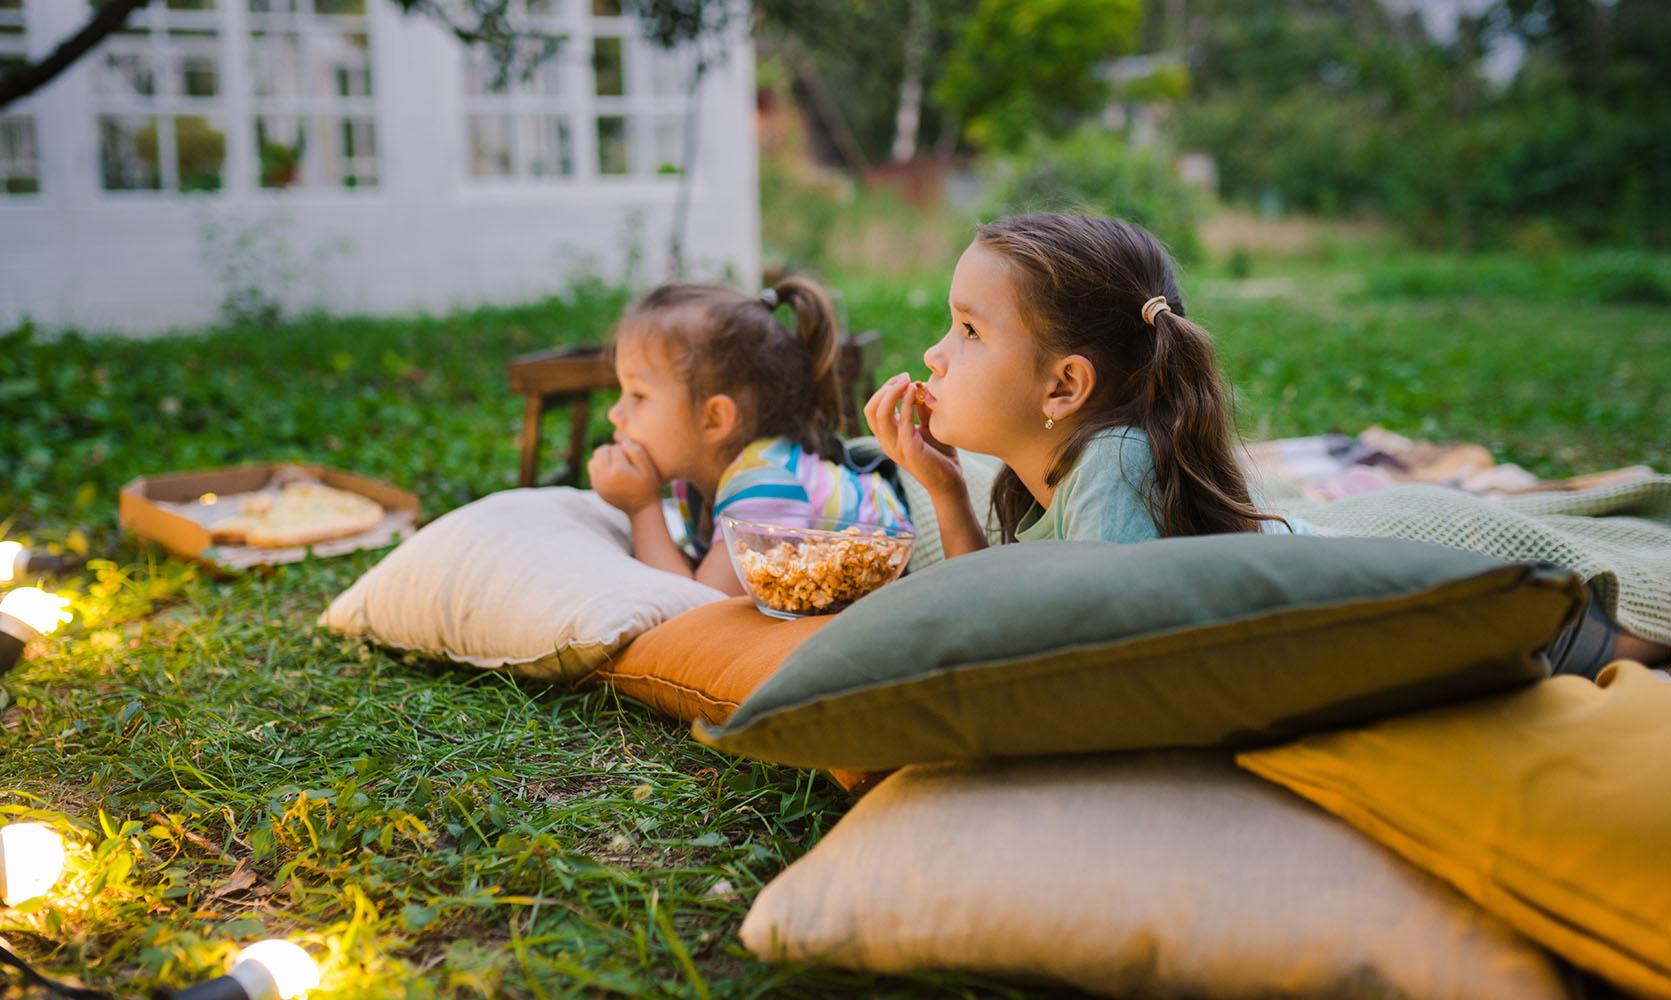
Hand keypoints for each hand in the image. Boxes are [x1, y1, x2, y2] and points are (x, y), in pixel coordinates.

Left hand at [588, 438, 663, 514]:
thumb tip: (622, 441)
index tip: (633, 458)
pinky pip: (592, 469)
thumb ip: (636, 451)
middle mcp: (605, 477)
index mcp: (619, 471)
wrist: (642, 509)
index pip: (616, 448)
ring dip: (604, 458)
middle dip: (612, 451)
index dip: (626, 449)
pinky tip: (612, 471)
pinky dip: (600, 466)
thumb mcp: (648, 468)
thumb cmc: (648, 487)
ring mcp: (599, 484)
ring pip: (594, 459)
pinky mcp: (597, 488)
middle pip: (601, 451)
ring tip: (617, 463)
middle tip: (624, 457)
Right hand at [864, 372, 962, 495]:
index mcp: (888, 436)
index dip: (885, 390)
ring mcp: (895, 446)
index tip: (904, 378)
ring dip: (891, 393)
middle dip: (886, 388)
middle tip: (904, 377)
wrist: (949, 482)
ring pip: (879, 414)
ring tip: (907, 381)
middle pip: (871, 409)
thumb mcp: (928, 427)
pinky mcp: (908, 448)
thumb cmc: (939, 455)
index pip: (873, 408)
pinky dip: (905, 403)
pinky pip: (901, 421)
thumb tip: (921, 387)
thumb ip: (921, 410)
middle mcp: (887, 441)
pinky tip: (914, 391)